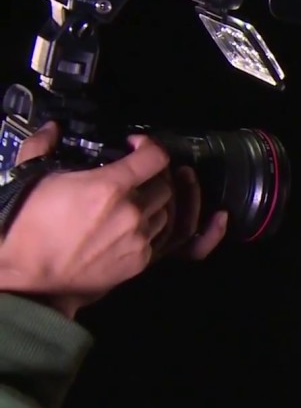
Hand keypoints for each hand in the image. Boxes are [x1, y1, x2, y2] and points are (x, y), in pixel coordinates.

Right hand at [0, 123, 225, 317]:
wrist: (29, 279)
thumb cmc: (27, 228)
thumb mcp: (31, 179)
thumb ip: (43, 146)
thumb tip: (53, 128)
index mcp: (110, 186)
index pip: (155, 157)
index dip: (149, 146)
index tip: (137, 146)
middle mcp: (133, 211)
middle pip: (165, 184)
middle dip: (154, 175)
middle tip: (137, 174)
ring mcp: (140, 238)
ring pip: (167, 211)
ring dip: (156, 202)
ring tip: (137, 199)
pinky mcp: (141, 261)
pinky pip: (162, 237)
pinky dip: (154, 226)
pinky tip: (138, 222)